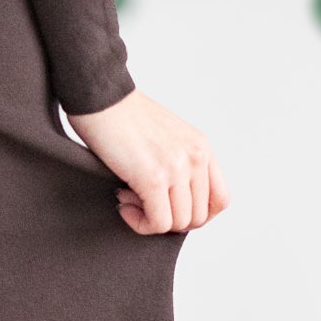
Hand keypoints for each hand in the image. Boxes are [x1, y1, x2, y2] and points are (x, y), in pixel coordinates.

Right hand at [67, 88, 228, 235]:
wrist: (100, 97)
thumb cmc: (122, 116)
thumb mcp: (167, 136)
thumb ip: (179, 163)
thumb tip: (172, 203)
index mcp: (201, 147)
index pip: (220, 199)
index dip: (196, 214)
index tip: (169, 208)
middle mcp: (196, 157)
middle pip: (199, 217)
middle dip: (169, 219)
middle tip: (141, 202)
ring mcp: (177, 168)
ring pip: (179, 224)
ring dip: (151, 220)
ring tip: (128, 198)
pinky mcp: (153, 178)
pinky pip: (158, 224)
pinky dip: (139, 223)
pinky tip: (122, 203)